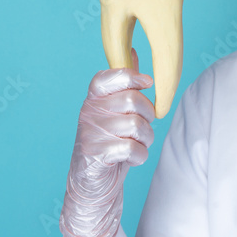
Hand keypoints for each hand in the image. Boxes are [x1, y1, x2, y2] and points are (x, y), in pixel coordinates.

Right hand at [59, 48, 155, 236]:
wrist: (93, 185)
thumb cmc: (111, 143)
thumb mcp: (117, 111)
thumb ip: (125, 84)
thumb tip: (133, 50)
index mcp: (94, 97)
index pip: (110, 75)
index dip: (133, 77)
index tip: (147, 84)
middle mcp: (88, 111)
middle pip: (131, 100)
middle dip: (148, 115)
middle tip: (144, 127)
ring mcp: (89, 133)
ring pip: (135, 125)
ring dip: (146, 138)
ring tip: (139, 143)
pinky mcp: (94, 155)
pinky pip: (131, 148)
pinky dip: (140, 155)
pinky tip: (132, 158)